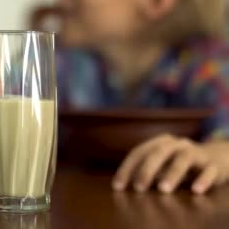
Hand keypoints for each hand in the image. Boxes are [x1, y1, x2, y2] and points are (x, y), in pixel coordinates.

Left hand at [113, 134, 228, 193]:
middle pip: (159, 152)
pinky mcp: (214, 165)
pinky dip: (203, 180)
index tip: (118, 187)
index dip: (127, 168)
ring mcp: (196, 153)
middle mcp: (177, 144)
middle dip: (147, 170)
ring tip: (163, 190)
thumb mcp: (161, 163)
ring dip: (172, 173)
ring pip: (184, 159)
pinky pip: (209, 171)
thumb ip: (144, 170)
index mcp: (160, 142)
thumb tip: (122, 185)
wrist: (216, 157)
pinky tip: (196, 190)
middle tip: (138, 188)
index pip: (139, 152)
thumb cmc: (179, 163)